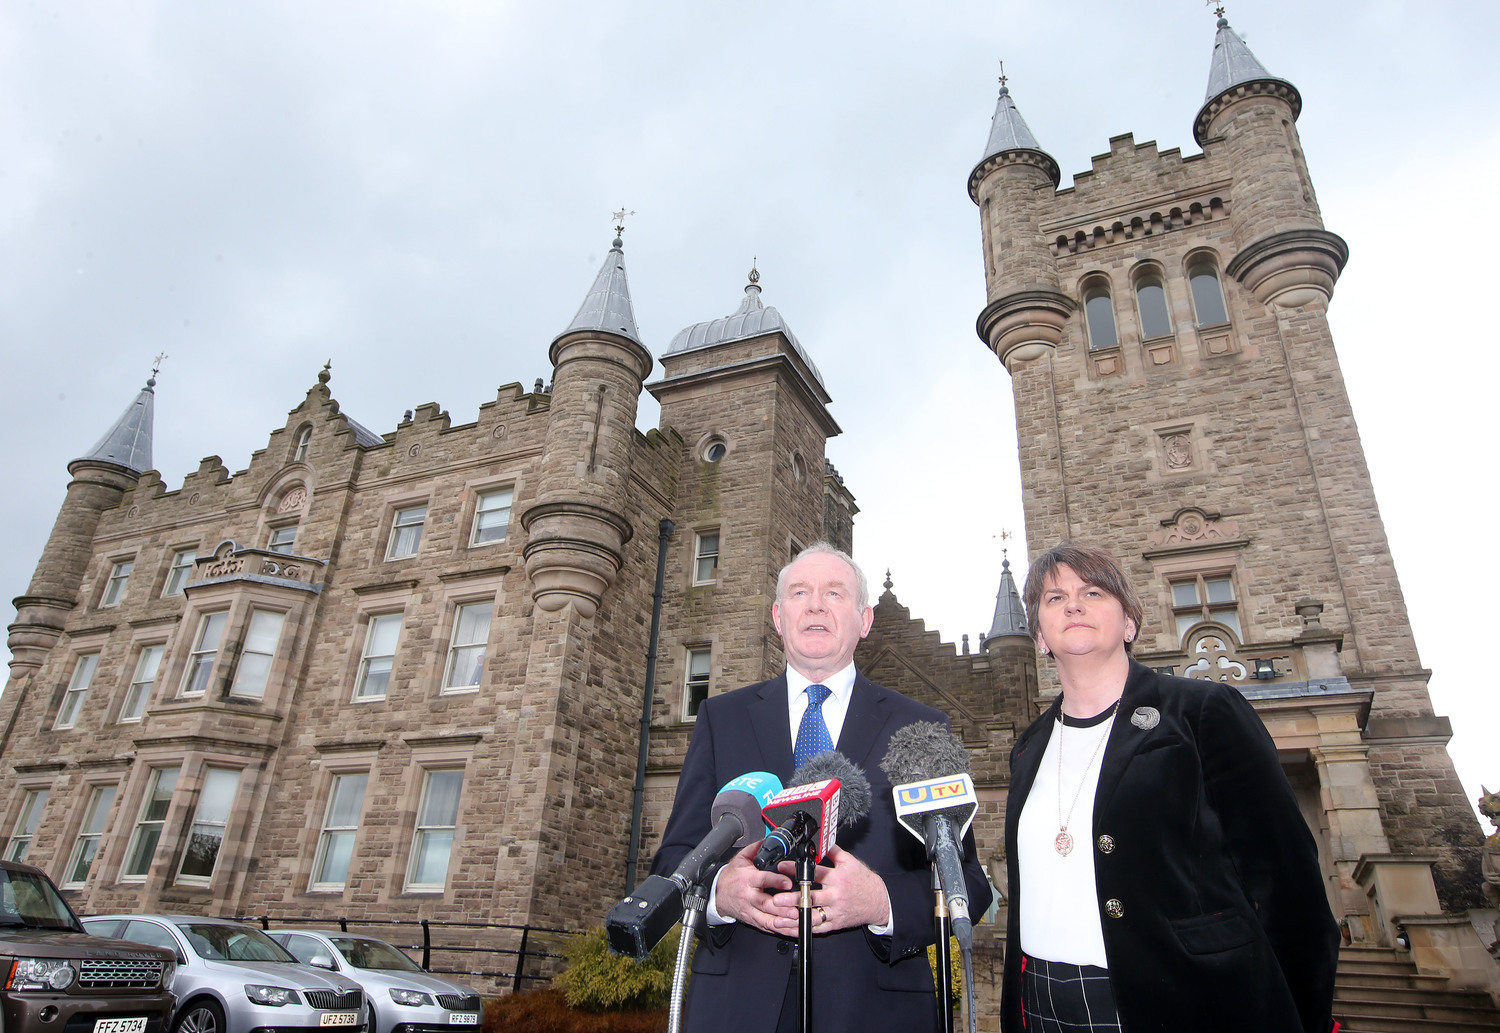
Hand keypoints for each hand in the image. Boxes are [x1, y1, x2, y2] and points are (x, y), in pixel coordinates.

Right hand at [713, 841, 797, 933]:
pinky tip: (792, 929)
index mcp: (748, 879)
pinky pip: (767, 928)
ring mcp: (751, 911)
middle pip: (766, 904)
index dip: (776, 881)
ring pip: (768, 919)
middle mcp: (749, 897)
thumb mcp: (741, 859)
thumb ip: (756, 849)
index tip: (788, 882)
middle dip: (782, 907)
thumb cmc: (731, 877)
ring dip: (783, 921)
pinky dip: (781, 930)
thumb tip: (768, 838)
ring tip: (798, 920)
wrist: (717, 894)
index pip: (762, 880)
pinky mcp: (753, 921)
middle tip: (797, 908)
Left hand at [770, 844, 891, 933]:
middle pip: (811, 898)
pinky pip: (817, 928)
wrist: (878, 901)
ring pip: (812, 916)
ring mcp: (835, 912)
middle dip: (792, 899)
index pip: (814, 873)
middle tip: (776, 899)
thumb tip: (820, 840)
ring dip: (794, 917)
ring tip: (778, 917)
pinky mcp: (835, 924)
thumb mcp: (850, 862)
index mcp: (838, 878)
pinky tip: (790, 928)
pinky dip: (803, 929)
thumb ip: (833, 852)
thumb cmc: (863, 881)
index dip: (796, 869)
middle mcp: (835, 896)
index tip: (781, 867)